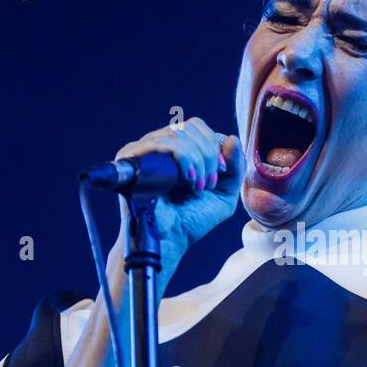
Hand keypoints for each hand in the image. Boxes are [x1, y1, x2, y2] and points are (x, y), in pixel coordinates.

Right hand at [113, 118, 245, 266]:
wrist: (170, 239)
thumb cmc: (191, 220)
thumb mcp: (224, 194)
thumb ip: (234, 167)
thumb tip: (232, 138)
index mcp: (178, 150)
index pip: (197, 127)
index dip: (214, 145)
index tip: (220, 172)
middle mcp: (159, 146)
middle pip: (190, 127)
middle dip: (208, 154)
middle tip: (208, 184)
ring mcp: (144, 150)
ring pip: (178, 134)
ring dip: (198, 160)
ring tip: (197, 187)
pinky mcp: (132, 157)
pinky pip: (162, 142)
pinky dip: (183, 158)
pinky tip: (188, 180)